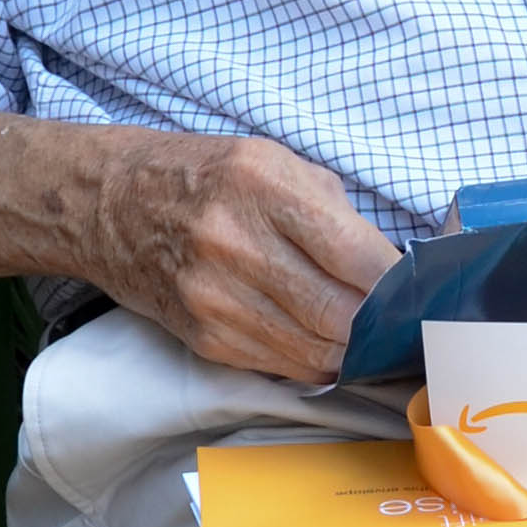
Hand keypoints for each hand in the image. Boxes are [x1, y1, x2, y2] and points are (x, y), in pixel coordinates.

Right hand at [91, 131, 400, 379]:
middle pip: (340, 312)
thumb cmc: (205, 176)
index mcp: (261, 184)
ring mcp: (214, 297)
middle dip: (382, 323)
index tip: (415, 288)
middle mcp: (234, 243)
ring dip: (354, 348)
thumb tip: (388, 267)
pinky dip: (316, 359)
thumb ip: (333, 212)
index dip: (398, 282)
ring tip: (372, 334)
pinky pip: (282, 365)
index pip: (356, 254)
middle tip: (400, 319)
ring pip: (316, 349)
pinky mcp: (204, 336)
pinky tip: (327, 343)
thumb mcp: (273, 161)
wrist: (111, 204)